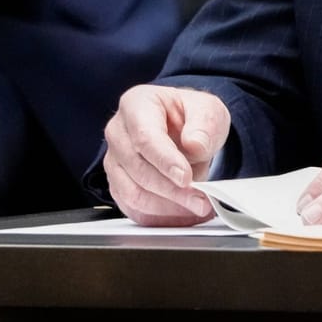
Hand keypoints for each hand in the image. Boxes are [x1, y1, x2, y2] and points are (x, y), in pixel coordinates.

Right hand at [101, 84, 230, 225]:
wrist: (183, 129)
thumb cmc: (190, 116)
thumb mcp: (208, 109)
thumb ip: (204, 125)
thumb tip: (195, 144)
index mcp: (136, 105)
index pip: (145, 138)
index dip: (166, 161)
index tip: (186, 178)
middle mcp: (118, 132)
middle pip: (138, 168)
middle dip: (172, 190)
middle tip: (200, 199)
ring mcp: (113, 160)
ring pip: (132, 192)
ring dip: (166, 206)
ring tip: (195, 207)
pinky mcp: (117, 184)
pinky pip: (132, 208)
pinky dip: (158, 216)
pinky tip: (181, 214)